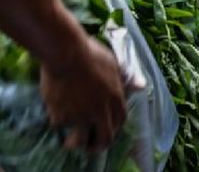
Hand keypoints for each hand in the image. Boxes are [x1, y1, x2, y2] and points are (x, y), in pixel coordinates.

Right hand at [40, 36, 126, 150]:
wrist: (64, 52)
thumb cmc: (89, 53)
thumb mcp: (113, 63)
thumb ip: (126, 78)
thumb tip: (142, 86)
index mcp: (115, 97)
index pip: (120, 120)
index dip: (115, 126)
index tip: (108, 127)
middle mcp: (100, 110)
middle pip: (105, 138)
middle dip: (99, 145)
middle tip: (92, 146)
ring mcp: (80, 115)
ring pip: (82, 140)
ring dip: (77, 142)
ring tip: (71, 142)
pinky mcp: (61, 116)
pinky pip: (60, 124)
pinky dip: (59, 120)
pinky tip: (56, 113)